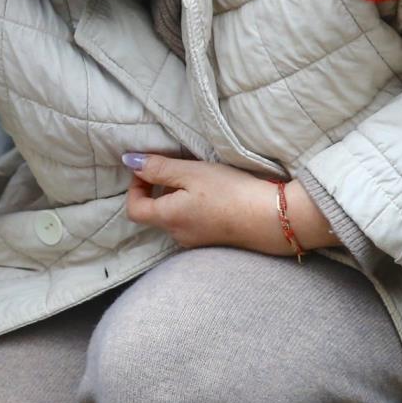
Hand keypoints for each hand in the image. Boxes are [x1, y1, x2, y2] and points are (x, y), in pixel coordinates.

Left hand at [122, 153, 335, 254]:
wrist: (272, 218)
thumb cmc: (230, 192)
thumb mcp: (191, 172)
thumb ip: (159, 168)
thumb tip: (129, 161)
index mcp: (168, 218)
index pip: (134, 209)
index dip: (135, 186)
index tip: (150, 168)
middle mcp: (178, 235)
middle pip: (155, 213)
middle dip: (160, 189)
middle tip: (179, 168)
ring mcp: (196, 241)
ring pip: (176, 217)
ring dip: (179, 197)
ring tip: (201, 179)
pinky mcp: (214, 241)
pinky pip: (194, 223)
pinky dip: (196, 207)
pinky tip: (216, 195)